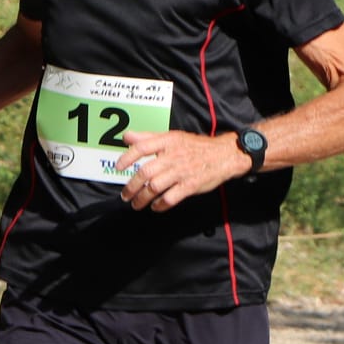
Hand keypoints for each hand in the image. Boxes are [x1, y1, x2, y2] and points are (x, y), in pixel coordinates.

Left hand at [114, 130, 250, 210]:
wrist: (225, 154)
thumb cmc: (195, 146)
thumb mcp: (172, 137)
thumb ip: (148, 138)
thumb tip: (126, 137)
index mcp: (168, 141)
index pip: (142, 147)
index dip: (127, 157)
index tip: (118, 167)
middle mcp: (173, 155)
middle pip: (145, 172)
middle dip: (131, 186)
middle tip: (125, 195)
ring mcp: (182, 171)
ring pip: (155, 187)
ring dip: (142, 198)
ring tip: (136, 204)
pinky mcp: (191, 185)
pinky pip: (170, 198)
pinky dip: (160, 204)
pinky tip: (156, 206)